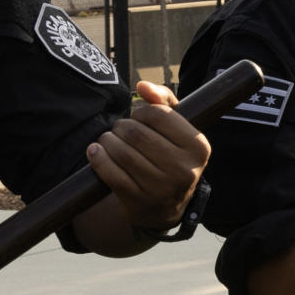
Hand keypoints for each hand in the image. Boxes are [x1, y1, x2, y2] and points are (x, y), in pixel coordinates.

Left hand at [90, 80, 209, 234]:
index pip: (158, 115)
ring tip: (108, 141)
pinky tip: (96, 152)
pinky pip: (110, 172)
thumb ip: (163, 101)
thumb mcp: (177, 131)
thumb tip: (143, 86)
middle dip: (121, 127)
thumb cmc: (170, 158)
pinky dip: (98, 158)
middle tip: (119, 130)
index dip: (140, 112)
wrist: (165, 207)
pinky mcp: (139, 201)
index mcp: (199, 147)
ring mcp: (162, 188)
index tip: (137, 118)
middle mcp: (184, 169)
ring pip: (122, 152)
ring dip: (107, 141)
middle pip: (137, 133)